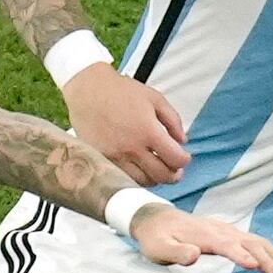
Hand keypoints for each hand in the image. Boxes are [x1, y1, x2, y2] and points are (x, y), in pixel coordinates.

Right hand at [62, 61, 190, 185]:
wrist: (88, 90)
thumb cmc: (120, 91)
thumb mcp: (155, 98)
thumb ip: (173, 120)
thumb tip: (182, 140)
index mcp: (148, 132)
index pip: (175, 159)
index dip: (184, 160)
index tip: (183, 157)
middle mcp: (132, 148)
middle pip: (161, 176)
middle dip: (173, 175)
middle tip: (175, 171)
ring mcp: (116, 157)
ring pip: (142, 182)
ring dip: (154, 178)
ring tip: (156, 168)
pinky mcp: (102, 160)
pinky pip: (123, 178)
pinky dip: (135, 177)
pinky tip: (139, 168)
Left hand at [132, 202, 272, 272]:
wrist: (156, 219)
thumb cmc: (157, 238)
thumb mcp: (159, 248)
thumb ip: (176, 253)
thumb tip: (194, 254)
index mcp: (206, 235)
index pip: (229, 245)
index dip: (242, 255)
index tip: (256, 268)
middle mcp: (222, 231)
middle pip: (254, 244)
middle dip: (272, 263)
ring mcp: (229, 231)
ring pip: (260, 243)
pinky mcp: (231, 235)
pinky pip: (257, 243)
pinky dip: (272, 255)